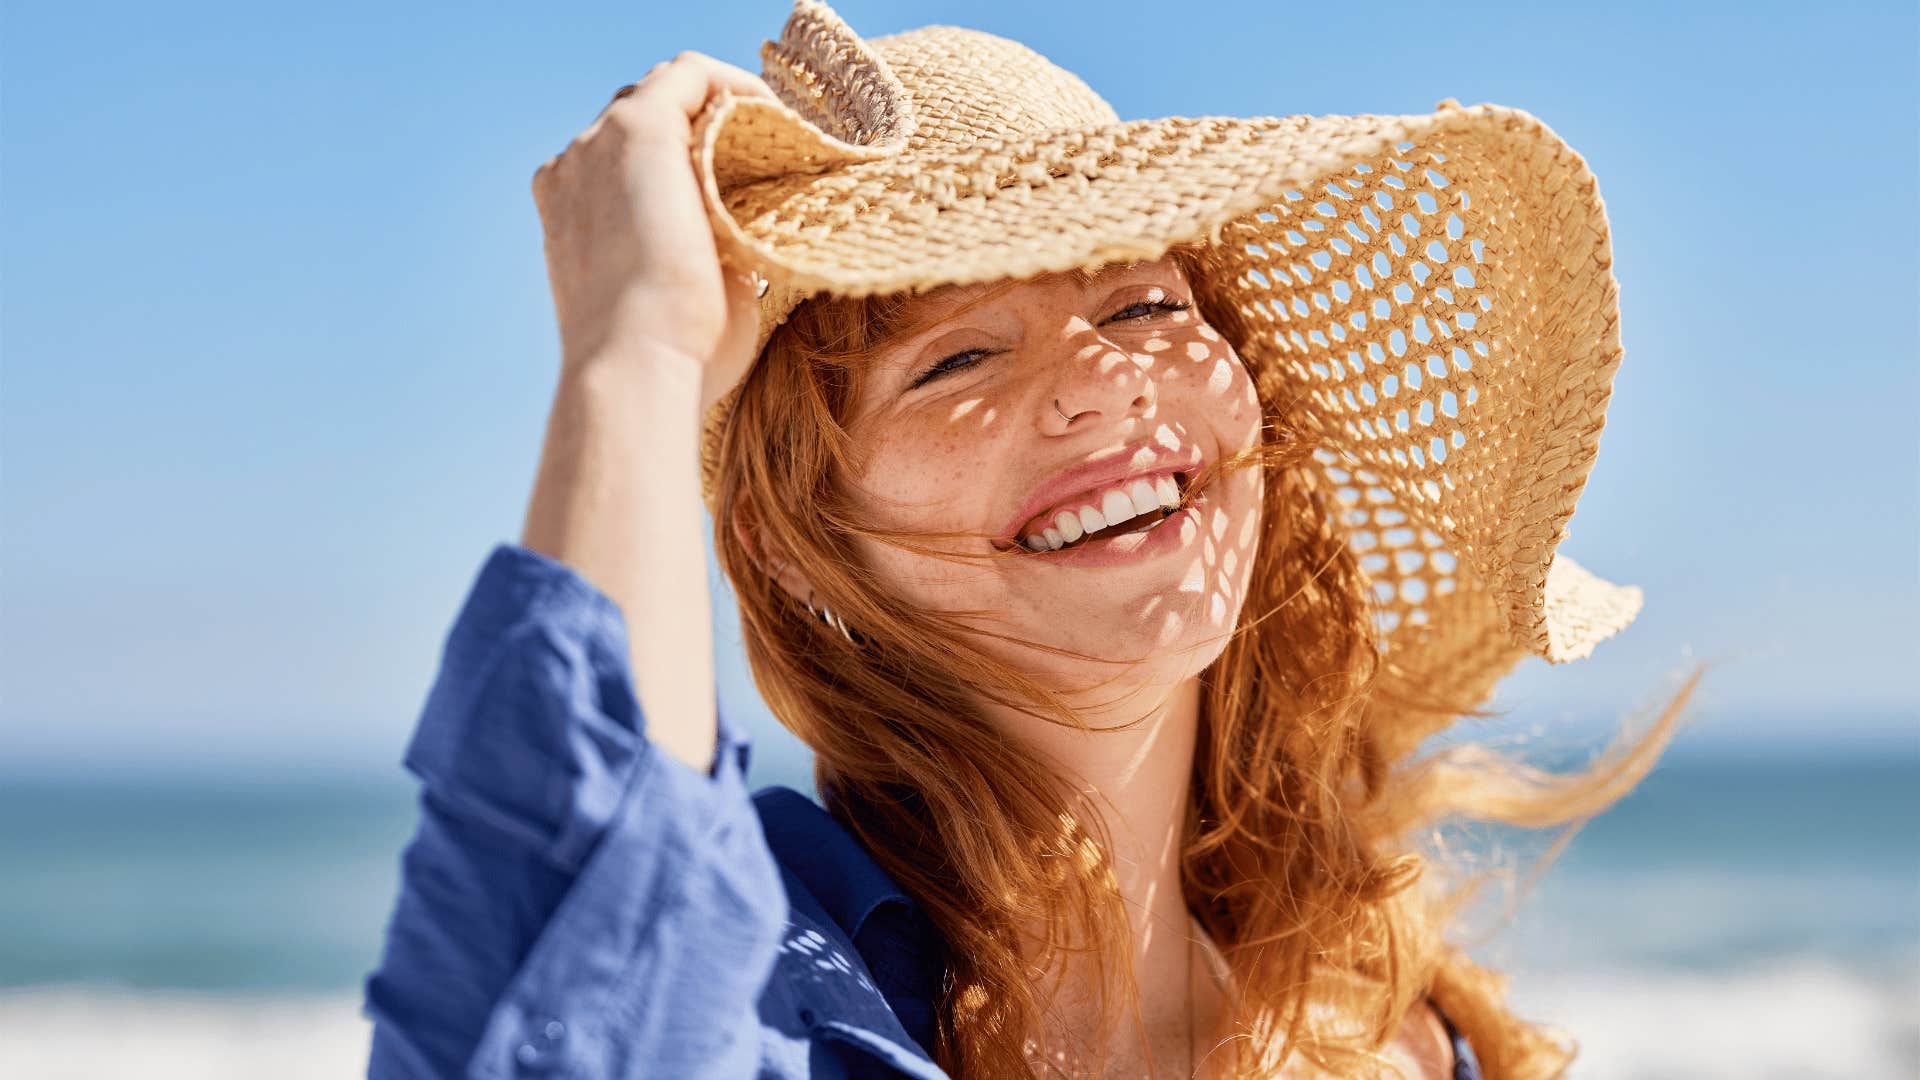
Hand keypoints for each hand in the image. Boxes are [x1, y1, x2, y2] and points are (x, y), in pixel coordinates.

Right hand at [530, 51, 777, 407]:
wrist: (638, 364)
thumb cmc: (671, 357)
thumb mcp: (683, 298)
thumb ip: (702, 258)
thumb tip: (746, 247)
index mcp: (572, 213)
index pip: (624, 161)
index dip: (685, 160)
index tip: (743, 178)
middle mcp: (574, 170)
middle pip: (642, 118)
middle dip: (705, 127)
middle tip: (769, 155)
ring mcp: (598, 144)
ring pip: (666, 91)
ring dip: (723, 105)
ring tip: (777, 137)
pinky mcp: (638, 128)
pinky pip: (692, 75)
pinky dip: (735, 85)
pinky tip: (775, 116)